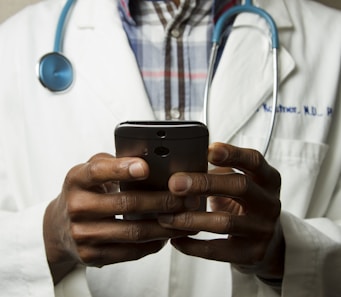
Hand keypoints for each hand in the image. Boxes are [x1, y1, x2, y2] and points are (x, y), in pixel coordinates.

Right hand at [43, 153, 195, 283]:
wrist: (58, 227)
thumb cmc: (84, 192)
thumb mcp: (90, 171)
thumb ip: (114, 163)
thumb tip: (151, 161)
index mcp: (76, 179)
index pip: (99, 171)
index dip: (122, 169)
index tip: (146, 167)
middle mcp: (77, 207)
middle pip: (126, 204)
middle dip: (162, 201)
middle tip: (186, 198)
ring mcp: (82, 234)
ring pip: (133, 231)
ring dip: (165, 226)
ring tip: (185, 218)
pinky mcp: (91, 256)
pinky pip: (130, 251)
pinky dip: (153, 243)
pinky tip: (167, 235)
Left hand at [158, 143, 284, 280]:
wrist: (268, 241)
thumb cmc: (245, 204)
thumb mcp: (240, 183)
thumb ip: (219, 171)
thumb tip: (181, 165)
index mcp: (267, 179)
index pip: (254, 160)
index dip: (232, 154)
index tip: (208, 150)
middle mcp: (269, 203)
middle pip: (240, 187)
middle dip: (204, 183)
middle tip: (174, 183)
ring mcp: (263, 230)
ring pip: (225, 222)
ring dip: (190, 218)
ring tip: (165, 216)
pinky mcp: (252, 254)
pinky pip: (217, 250)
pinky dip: (192, 245)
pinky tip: (175, 239)